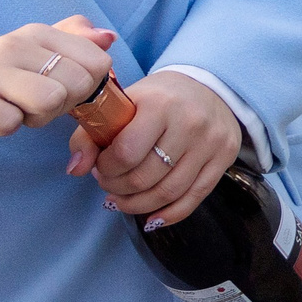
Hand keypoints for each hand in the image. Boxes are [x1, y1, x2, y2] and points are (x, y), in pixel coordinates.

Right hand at [0, 18, 119, 170]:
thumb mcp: (37, 60)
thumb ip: (74, 43)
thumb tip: (108, 37)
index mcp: (36, 33)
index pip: (97, 61)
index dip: (88, 87)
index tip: (62, 90)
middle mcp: (11, 44)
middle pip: (77, 83)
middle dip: (62, 105)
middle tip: (33, 105)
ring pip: (49, 100)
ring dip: (36, 117)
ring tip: (15, 111)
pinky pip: (11, 122)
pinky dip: (7, 128)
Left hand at [68, 69, 242, 227]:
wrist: (207, 84)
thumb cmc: (157, 97)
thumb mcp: (121, 104)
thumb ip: (89, 135)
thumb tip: (76, 170)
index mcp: (160, 104)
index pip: (126, 153)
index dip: (106, 169)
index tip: (100, 167)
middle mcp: (190, 122)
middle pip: (146, 177)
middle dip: (118, 189)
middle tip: (109, 185)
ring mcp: (211, 141)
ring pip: (169, 192)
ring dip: (138, 205)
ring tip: (122, 201)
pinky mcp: (225, 157)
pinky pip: (195, 197)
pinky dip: (170, 214)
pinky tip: (151, 217)